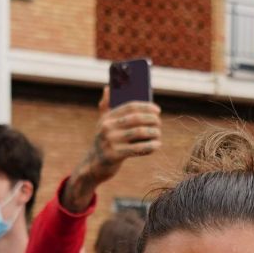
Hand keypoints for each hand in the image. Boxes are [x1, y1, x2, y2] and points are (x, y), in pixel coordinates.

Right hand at [64, 89, 161, 211]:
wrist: (95, 165)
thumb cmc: (105, 141)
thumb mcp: (103, 124)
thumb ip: (106, 106)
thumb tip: (108, 87)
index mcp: (107, 117)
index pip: (130, 107)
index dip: (146, 106)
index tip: (157, 110)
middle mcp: (107, 127)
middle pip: (136, 118)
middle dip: (152, 120)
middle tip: (159, 123)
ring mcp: (110, 141)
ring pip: (139, 132)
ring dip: (153, 133)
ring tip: (158, 134)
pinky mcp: (115, 155)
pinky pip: (138, 148)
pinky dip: (150, 146)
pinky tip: (157, 145)